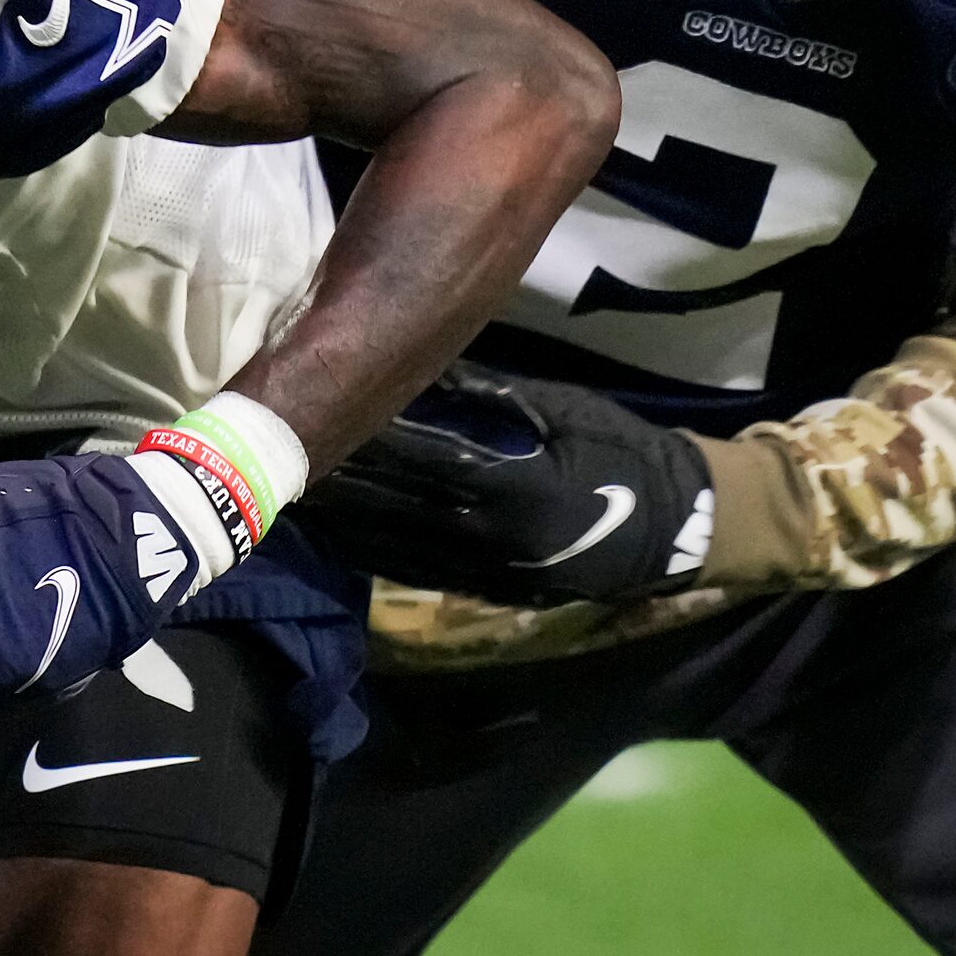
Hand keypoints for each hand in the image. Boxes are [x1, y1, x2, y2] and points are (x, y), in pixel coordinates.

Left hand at [299, 367, 713, 605]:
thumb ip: (489, 397)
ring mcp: (488, 570)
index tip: (316, 413)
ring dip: (344, 521)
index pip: (418, 461)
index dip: (365, 440)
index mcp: (512, 486)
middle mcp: (490, 537)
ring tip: (292, 492)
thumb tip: (423, 366)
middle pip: (394, 508)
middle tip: (280, 451)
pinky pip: (416, 571)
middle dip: (337, 481)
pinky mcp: (488, 589)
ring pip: (395, 547)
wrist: (676, 526)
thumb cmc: (622, 453)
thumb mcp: (562, 410)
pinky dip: (372, 551)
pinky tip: (339, 534)